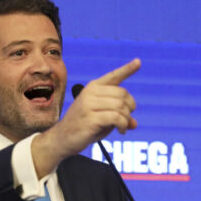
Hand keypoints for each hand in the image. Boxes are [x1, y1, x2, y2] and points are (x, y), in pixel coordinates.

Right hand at [32, 59, 140, 177]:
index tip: (138, 62)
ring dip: (126, 119)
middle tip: (126, 119)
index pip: (113, 76)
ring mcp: (89, 105)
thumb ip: (118, 116)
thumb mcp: (103, 118)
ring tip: (122, 127)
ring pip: (120, 106)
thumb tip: (134, 123)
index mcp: (93, 87)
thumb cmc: (83, 127)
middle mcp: (90, 92)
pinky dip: (123, 125)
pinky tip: (121, 131)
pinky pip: (116, 118)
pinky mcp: (91, 118)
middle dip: (130, 108)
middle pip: (123, 94)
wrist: (61, 138)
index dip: (128, 69)